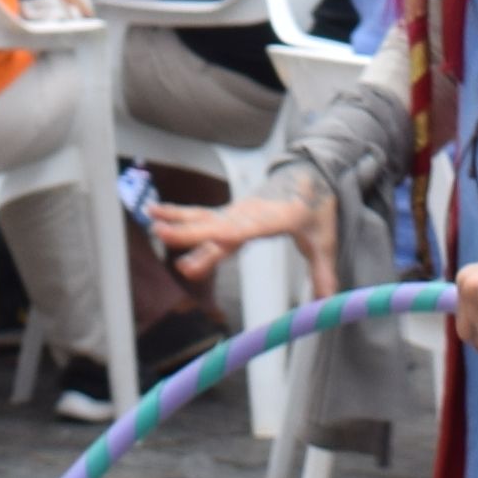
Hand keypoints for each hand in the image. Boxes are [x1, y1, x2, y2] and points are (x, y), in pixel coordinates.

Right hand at [149, 186, 329, 295]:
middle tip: (163, 235)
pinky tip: (159, 218)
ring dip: (179, 219)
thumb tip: (326, 303)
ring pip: (205, 217)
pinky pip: (205, 218)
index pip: (247, 229)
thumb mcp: (325, 239)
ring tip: (151, 218)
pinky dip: (183, 218)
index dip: (227, 235)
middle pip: (218, 224)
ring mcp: (239, 211)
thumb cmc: (317, 206)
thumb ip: (323, 271)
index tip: (209, 240)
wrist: (310, 174)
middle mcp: (250, 212)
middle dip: (192, 232)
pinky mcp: (233, 213)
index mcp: (274, 217)